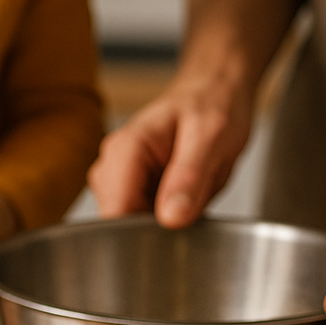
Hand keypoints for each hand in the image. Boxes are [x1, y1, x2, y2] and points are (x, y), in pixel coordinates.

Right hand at [87, 73, 251, 226]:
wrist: (213, 94)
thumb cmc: (212, 104)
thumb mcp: (212, 136)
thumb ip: (190, 177)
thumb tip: (171, 218)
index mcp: (124, 149)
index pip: (115, 212)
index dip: (146, 230)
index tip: (178, 227)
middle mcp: (112, 166)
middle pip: (119, 225)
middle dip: (157, 229)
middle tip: (193, 204)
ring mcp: (118, 181)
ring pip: (130, 228)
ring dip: (163, 225)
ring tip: (189, 196)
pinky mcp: (130, 192)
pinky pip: (142, 223)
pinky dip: (166, 222)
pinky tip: (182, 201)